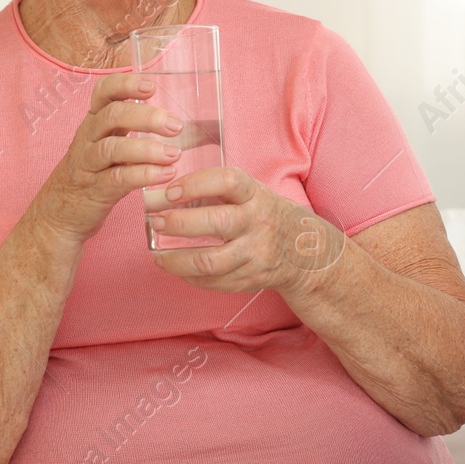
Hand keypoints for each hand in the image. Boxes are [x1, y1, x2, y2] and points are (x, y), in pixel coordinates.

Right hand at [27, 73, 183, 244]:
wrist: (58, 214)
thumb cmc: (91, 174)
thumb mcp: (106, 144)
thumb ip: (130, 128)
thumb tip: (172, 118)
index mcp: (94, 122)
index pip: (104, 92)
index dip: (126, 84)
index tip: (152, 86)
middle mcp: (88, 138)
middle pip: (112, 116)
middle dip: (146, 117)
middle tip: (175, 126)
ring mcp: (88, 164)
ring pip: (113, 148)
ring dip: (147, 149)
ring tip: (174, 155)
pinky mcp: (94, 190)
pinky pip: (117, 178)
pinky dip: (143, 174)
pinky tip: (165, 174)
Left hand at [147, 166, 342, 295]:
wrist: (308, 252)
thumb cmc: (267, 215)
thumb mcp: (252, 195)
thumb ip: (216, 192)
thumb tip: (165, 196)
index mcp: (256, 196)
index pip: (227, 182)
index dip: (196, 184)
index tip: (170, 191)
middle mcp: (258, 223)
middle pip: (216, 223)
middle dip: (179, 223)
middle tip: (156, 222)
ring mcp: (256, 254)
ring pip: (210, 261)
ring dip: (177, 260)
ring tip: (159, 256)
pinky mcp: (251, 279)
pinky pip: (214, 281)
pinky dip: (190, 277)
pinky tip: (179, 269)